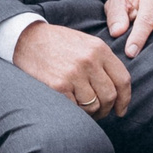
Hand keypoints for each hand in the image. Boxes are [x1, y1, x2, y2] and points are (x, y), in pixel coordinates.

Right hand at [14, 21, 132, 116]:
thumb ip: (103, 61)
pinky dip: (75, 111)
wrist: (27, 39)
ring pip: (93, 105)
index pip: (122, 80)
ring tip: (83, 110)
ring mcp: (73, 74)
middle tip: (100, 113)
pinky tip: (71, 106)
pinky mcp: (58, 85)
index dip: (125, 99)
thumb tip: (118, 90)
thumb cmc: (58, 44)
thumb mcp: (85, 43)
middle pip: (110, 96)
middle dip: (107, 109)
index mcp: (99, 49)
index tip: (121, 110)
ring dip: (90, 113)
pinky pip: (75, 108)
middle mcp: (89, 61)